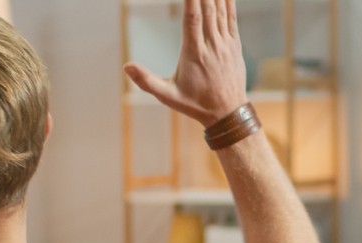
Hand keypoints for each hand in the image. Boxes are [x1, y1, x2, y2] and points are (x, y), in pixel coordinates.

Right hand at [123, 0, 247, 126]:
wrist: (228, 113)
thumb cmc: (196, 104)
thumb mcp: (168, 96)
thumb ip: (146, 81)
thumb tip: (126, 67)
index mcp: (194, 53)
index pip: (192, 18)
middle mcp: (212, 44)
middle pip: (207, 8)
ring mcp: (225, 43)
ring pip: (221, 9)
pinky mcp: (234, 44)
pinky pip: (232, 17)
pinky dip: (228, 1)